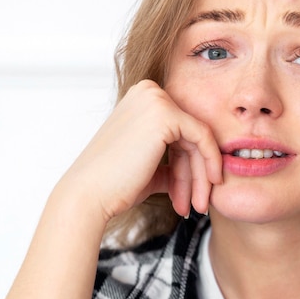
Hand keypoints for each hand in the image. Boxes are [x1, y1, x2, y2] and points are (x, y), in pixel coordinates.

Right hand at [60, 80, 222, 221]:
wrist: (89, 195)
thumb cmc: (114, 185)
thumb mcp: (149, 169)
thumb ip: (172, 164)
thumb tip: (198, 171)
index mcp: (143, 100)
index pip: (181, 132)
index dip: (190, 167)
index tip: (193, 194)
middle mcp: (149, 92)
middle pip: (191, 135)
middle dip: (197, 174)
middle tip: (199, 205)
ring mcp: (156, 99)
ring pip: (199, 139)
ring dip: (200, 176)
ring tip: (198, 206)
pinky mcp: (165, 113)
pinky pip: (203, 137)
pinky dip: (209, 163)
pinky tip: (208, 187)